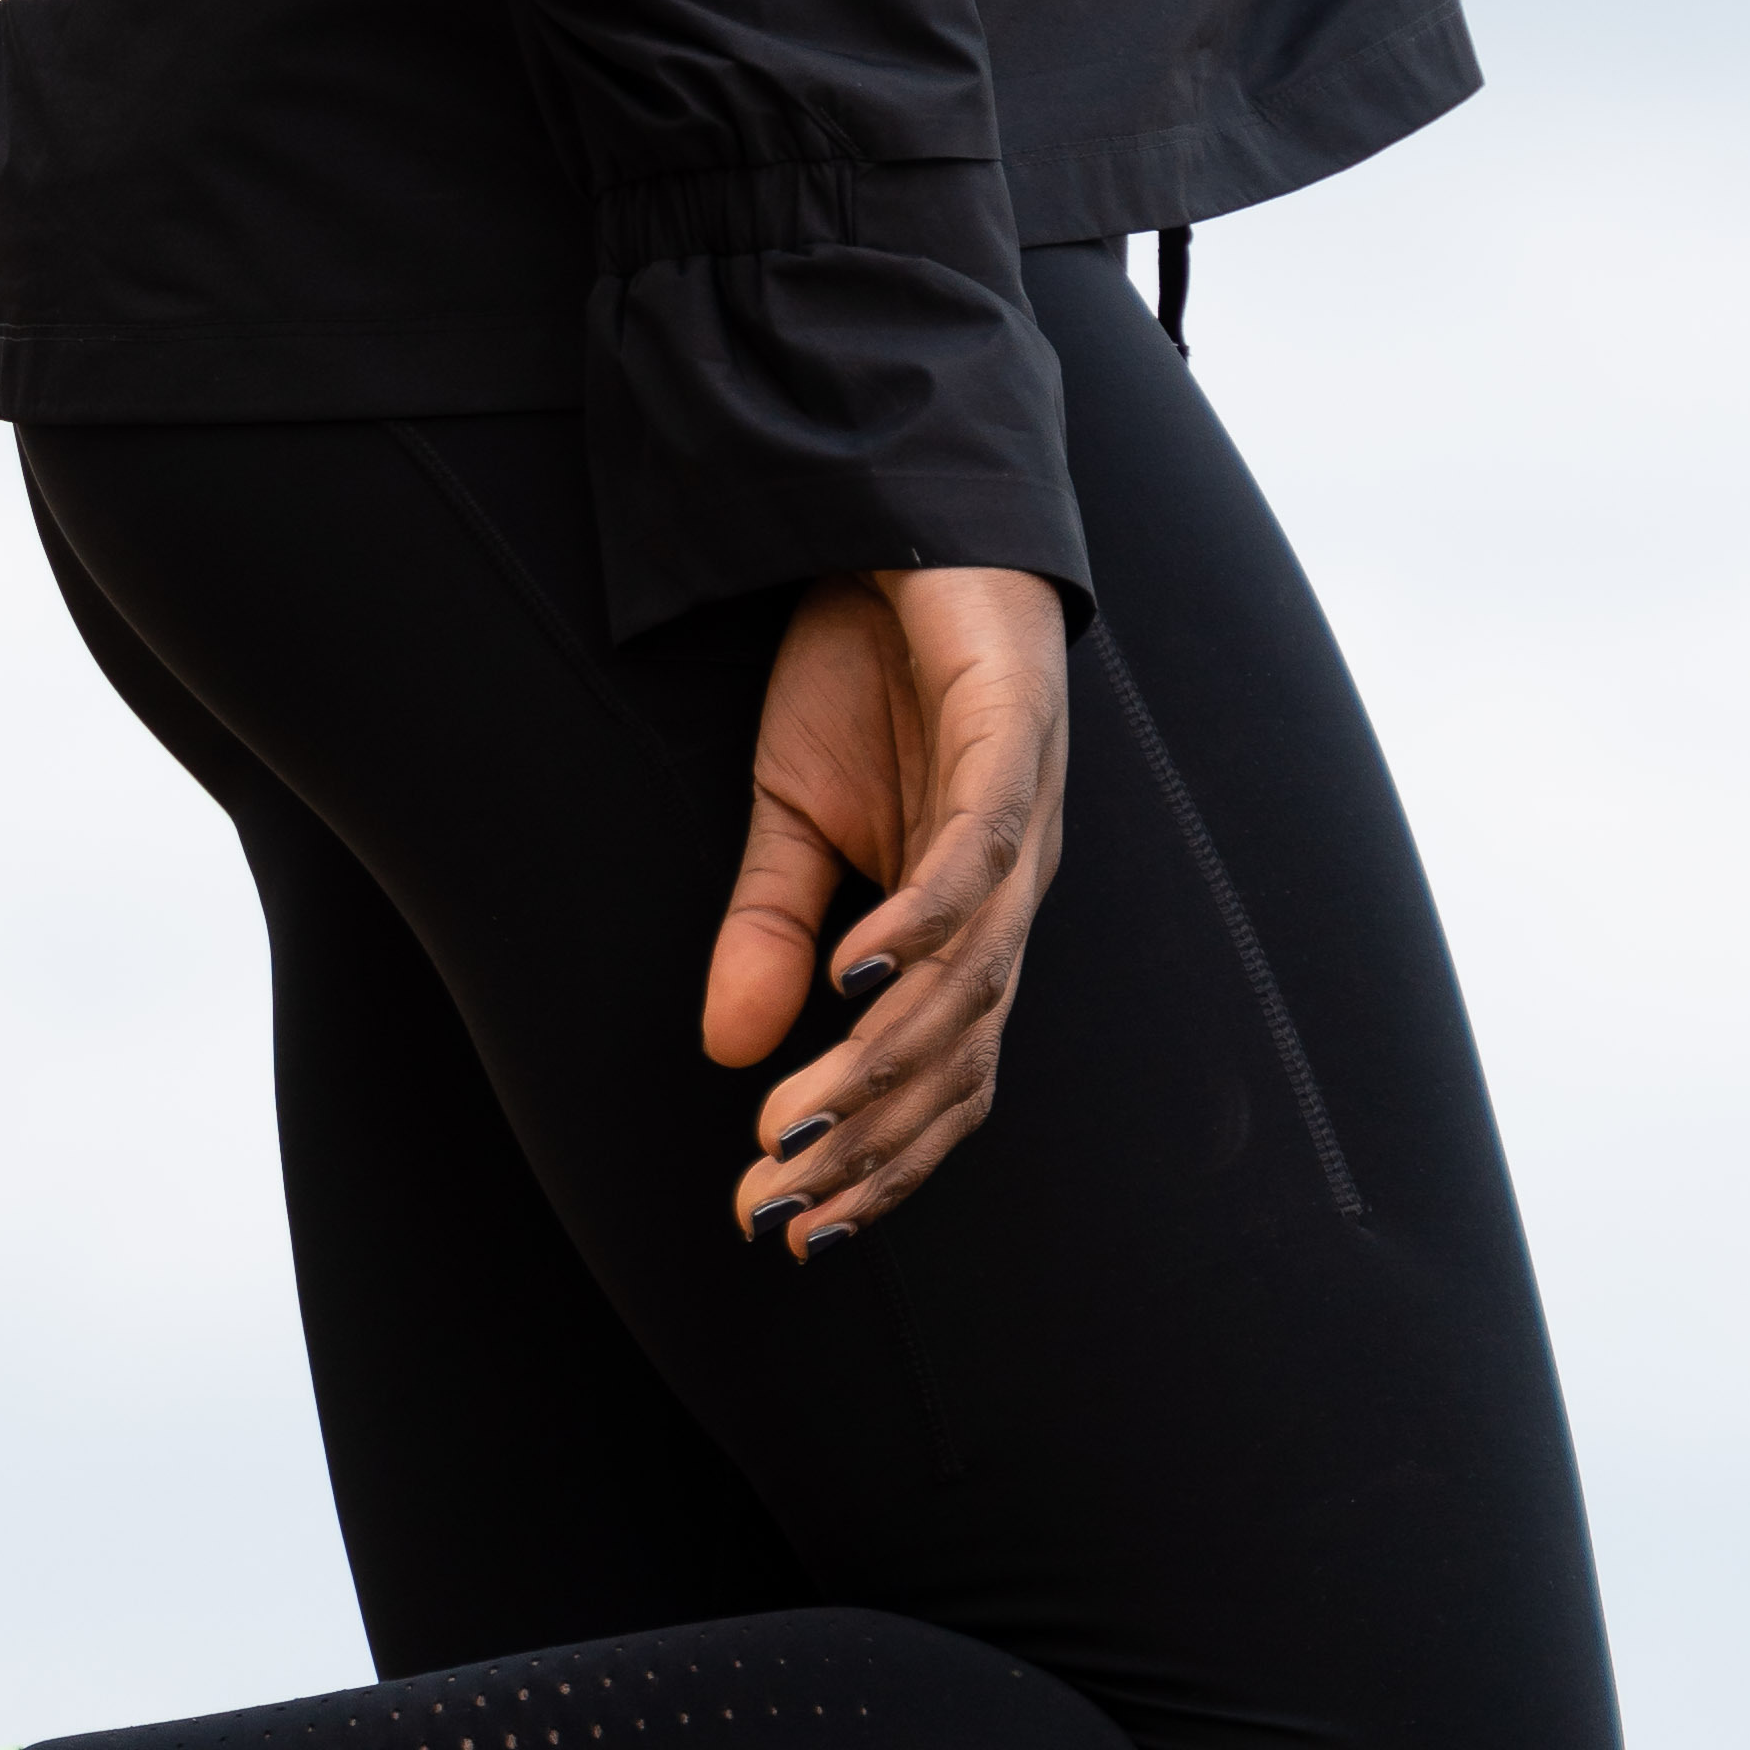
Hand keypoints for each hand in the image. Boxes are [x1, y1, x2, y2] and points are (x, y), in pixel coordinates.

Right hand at [705, 563, 1071, 1248]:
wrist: (901, 521)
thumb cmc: (865, 675)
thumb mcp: (788, 814)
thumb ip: (773, 930)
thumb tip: (727, 1050)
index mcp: (966, 924)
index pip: (940, 1077)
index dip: (875, 1161)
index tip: (785, 1228)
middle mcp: (1012, 894)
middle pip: (959, 1056)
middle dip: (869, 1146)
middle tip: (779, 1207)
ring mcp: (1022, 821)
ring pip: (970, 980)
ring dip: (885, 1062)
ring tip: (801, 1123)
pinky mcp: (1013, 738)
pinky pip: (975, 856)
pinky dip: (922, 922)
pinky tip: (860, 974)